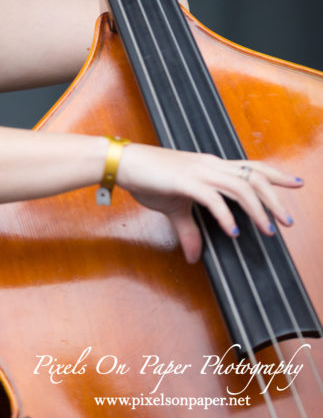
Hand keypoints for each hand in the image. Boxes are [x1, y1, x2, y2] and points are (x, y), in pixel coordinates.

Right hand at [115, 143, 301, 263]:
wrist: (125, 164)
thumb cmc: (148, 178)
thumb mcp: (173, 207)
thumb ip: (188, 230)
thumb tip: (193, 256)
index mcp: (211, 166)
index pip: (251, 167)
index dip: (276, 174)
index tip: (296, 183)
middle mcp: (211, 165)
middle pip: (254, 177)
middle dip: (275, 198)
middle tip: (288, 221)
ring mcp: (200, 172)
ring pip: (240, 187)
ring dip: (258, 209)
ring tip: (269, 230)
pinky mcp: (186, 182)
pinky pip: (214, 199)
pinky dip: (227, 216)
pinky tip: (233, 232)